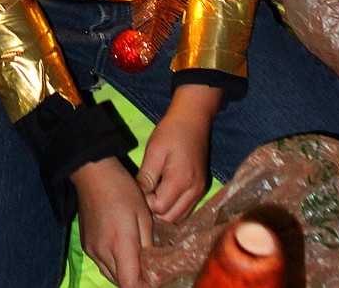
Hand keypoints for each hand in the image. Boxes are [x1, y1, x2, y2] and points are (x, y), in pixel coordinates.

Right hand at [72, 155, 151, 287]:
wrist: (92, 173)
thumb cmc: (122, 190)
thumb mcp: (143, 216)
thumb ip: (148, 246)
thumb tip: (154, 272)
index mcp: (120, 246)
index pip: (130, 286)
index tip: (154, 282)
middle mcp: (103, 253)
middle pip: (121, 284)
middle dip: (136, 281)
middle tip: (149, 271)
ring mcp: (92, 250)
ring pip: (111, 276)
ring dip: (124, 274)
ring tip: (136, 261)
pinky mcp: (86, 245)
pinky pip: (102, 265)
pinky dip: (113, 265)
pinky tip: (121, 251)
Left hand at [135, 85, 222, 222]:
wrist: (193, 119)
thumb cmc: (171, 132)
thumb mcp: (154, 151)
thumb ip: (146, 177)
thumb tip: (137, 197)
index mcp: (181, 180)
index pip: (160, 208)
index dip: (147, 203)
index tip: (140, 189)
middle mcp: (194, 191)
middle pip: (171, 218)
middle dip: (155, 211)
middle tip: (145, 193)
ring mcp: (200, 191)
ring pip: (180, 217)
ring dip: (165, 212)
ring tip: (153, 194)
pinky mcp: (201, 189)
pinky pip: (187, 209)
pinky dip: (175, 208)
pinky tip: (164, 195)